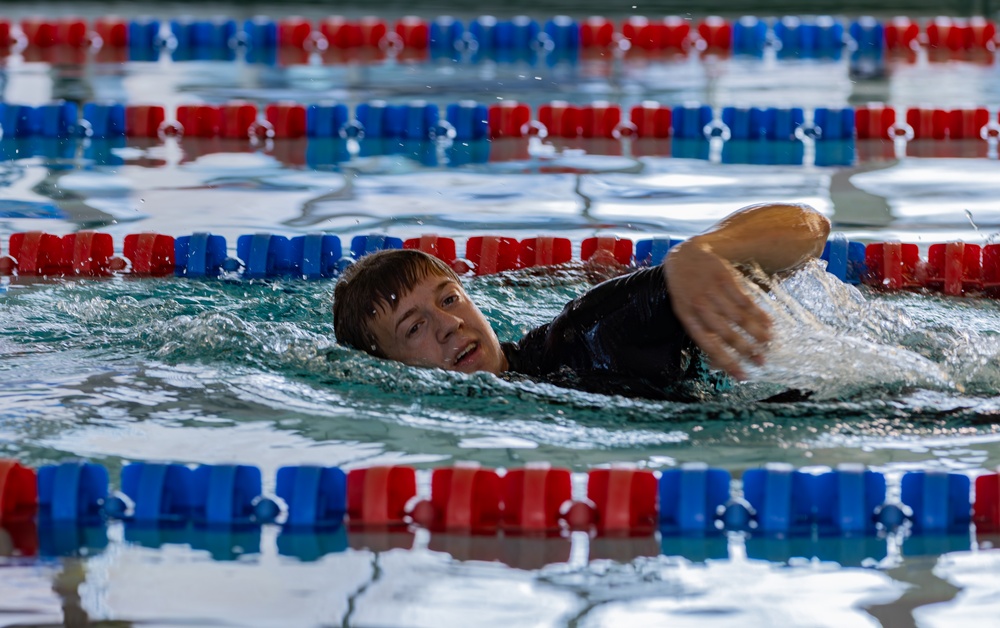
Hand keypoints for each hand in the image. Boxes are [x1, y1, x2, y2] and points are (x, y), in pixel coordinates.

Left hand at [663, 240, 771, 379]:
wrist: (684, 256)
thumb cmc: (685, 291)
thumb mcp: (684, 311)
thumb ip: (700, 331)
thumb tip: (717, 361)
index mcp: (688, 318)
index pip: (709, 345)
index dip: (727, 362)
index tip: (742, 376)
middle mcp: (700, 306)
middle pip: (727, 333)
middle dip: (747, 350)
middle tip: (762, 362)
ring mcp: (713, 292)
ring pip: (739, 317)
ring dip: (756, 332)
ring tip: (768, 343)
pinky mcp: (725, 279)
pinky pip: (745, 300)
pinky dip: (758, 313)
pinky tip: (768, 322)